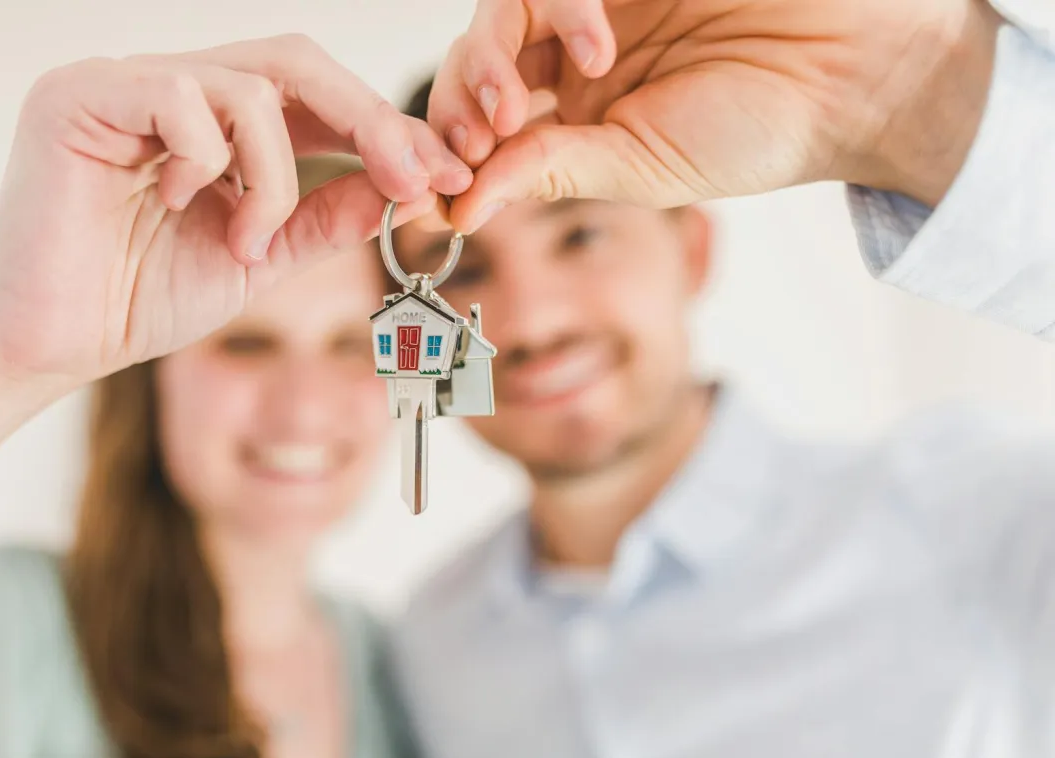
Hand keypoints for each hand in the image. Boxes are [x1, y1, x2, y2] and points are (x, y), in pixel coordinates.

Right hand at [0, 35, 471, 382]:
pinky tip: (176, 205)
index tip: (442, 177)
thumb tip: (402, 186)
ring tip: (246, 242)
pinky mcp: (78, 95)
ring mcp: (124, 83)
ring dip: (274, 177)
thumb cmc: (140, 298)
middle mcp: (172, 87)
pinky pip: (179, 97)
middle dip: (368, 121)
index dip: (383, 128)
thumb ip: (323, 217)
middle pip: (295, 62)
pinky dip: (206, 161)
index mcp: (213, 120)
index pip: (313, 95)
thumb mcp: (260, 257)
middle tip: (412, 178)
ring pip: (248, 87)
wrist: (52, 344)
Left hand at [429, 0, 1001, 231]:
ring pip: (500, 12)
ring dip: (490, 59)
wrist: (850, 73)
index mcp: (575, 117)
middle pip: (475, 63)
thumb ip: (549, 173)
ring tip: (515, 105)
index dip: (447, 152)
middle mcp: (574, 59)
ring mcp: (596, 6)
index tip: (433, 191)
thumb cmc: (756, 131)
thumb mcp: (639, 169)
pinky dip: (559, 6)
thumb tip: (458, 211)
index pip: (482, 126)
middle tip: (475, 142)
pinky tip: (597, 46)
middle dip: (456, 106)